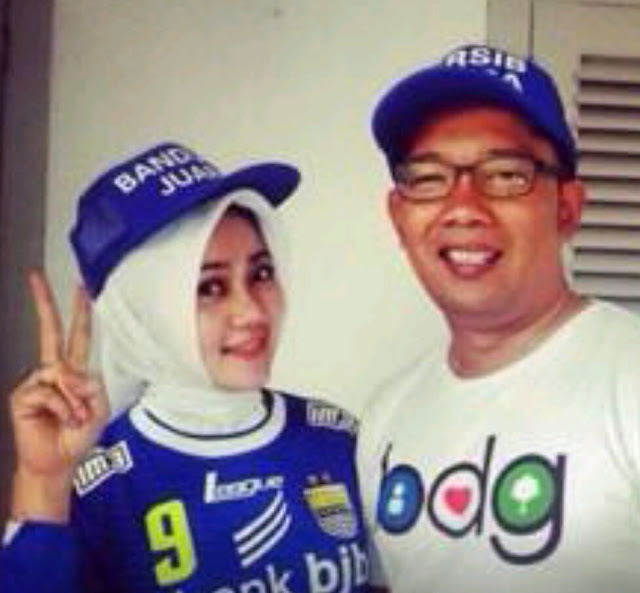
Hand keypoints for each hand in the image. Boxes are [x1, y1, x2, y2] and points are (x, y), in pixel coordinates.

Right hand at [9, 270, 109, 521]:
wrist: (57, 463)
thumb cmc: (77, 435)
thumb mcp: (99, 409)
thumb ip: (91, 386)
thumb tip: (67, 373)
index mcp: (75, 371)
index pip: (77, 334)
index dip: (79, 311)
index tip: (79, 286)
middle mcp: (54, 371)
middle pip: (50, 330)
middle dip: (44, 302)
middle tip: (35, 276)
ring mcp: (36, 381)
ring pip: (61, 374)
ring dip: (74, 401)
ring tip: (74, 419)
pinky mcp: (23, 395)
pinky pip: (49, 391)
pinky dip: (62, 407)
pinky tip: (60, 419)